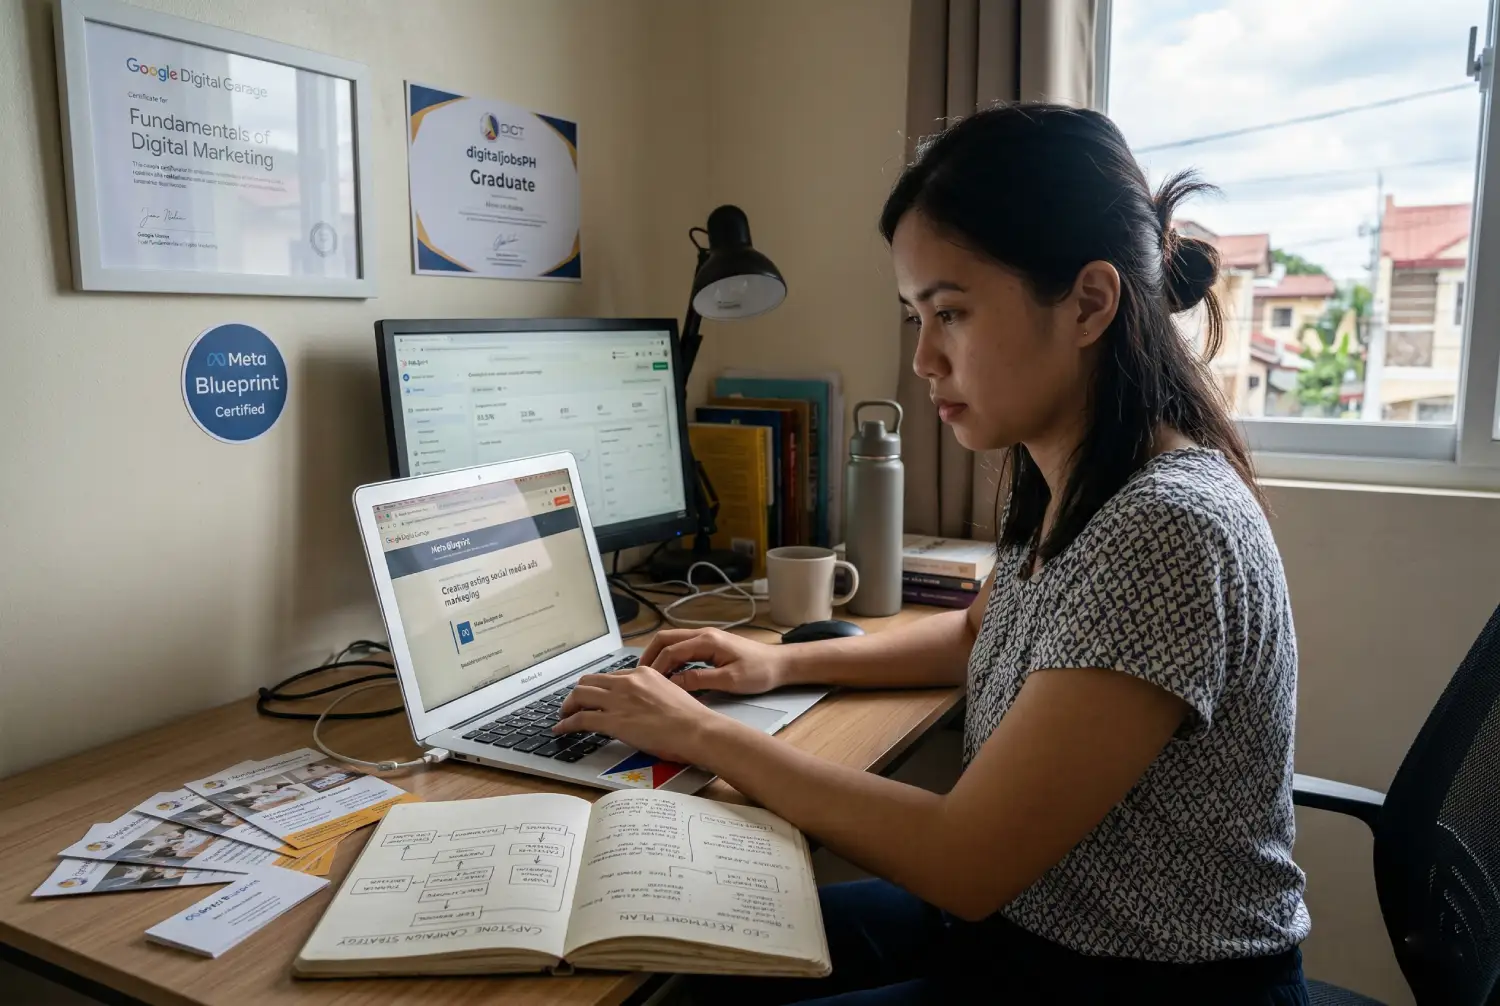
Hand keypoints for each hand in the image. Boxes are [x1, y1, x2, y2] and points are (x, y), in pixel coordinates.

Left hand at [553, 666, 728, 763]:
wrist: (695, 729)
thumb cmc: (690, 718)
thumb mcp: (670, 693)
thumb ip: (652, 693)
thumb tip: (644, 706)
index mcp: (643, 673)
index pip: (611, 677)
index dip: (599, 688)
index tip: (595, 696)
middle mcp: (628, 682)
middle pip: (590, 681)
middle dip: (579, 693)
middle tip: (574, 703)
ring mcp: (618, 700)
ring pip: (580, 695)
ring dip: (568, 705)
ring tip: (564, 715)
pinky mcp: (613, 721)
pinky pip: (581, 719)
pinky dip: (567, 723)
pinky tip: (562, 729)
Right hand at [639, 628, 790, 693]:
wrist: (780, 664)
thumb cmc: (760, 672)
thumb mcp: (729, 680)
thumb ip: (699, 680)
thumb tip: (673, 683)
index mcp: (707, 641)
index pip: (671, 650)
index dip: (656, 667)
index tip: (647, 683)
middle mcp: (704, 635)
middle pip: (666, 639)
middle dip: (650, 656)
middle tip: (640, 676)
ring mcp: (707, 638)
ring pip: (673, 642)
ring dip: (660, 656)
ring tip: (650, 677)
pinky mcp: (710, 645)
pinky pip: (683, 648)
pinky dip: (672, 659)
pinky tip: (670, 675)